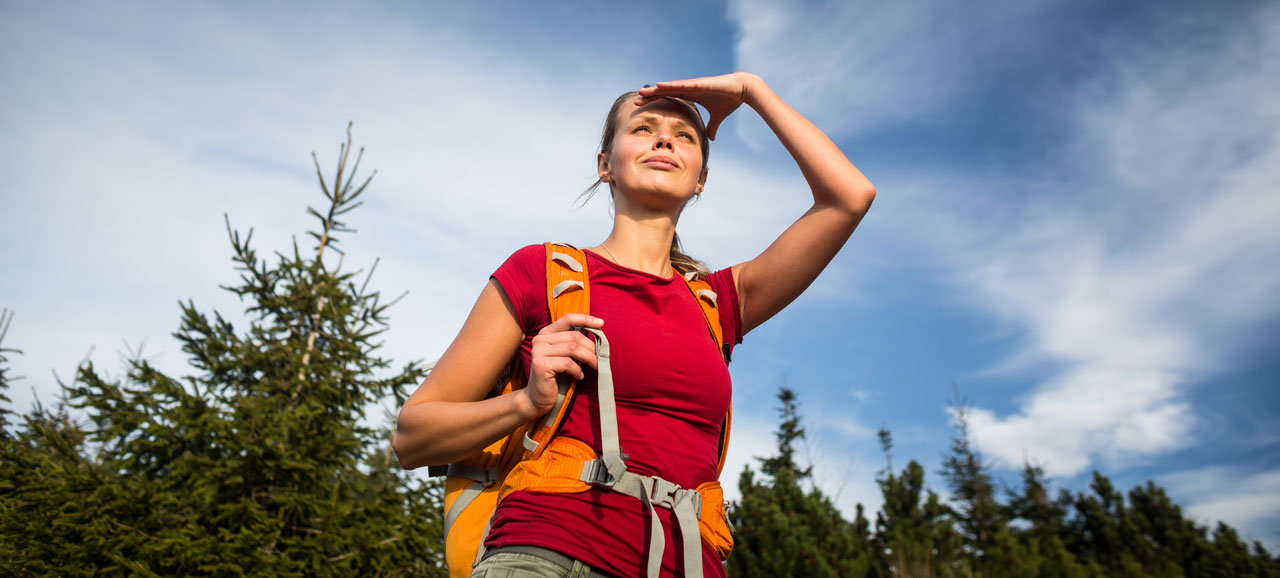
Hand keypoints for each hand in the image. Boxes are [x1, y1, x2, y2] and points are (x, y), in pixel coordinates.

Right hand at [522, 313, 602, 417]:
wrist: (537, 398)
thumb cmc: (555, 376)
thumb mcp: (565, 355)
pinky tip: (579, 376)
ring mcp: (539, 351)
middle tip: (600, 359)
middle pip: (574, 336)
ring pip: (573, 348)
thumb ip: (573, 343)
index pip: (568, 319)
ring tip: (594, 367)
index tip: (601, 323)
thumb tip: (597, 334)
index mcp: (546, 333)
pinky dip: (578, 370)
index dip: (585, 319)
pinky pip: (568, 363)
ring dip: (588, 358)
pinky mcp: (541, 365)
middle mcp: (540, 339)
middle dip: (591, 347)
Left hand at [636, 72, 761, 140]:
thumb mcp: (718, 117)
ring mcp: (692, 85)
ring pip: (669, 88)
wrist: (742, 90)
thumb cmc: (730, 100)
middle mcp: (689, 89)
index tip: (644, 107)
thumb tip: (711, 138)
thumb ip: (712, 127)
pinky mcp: (698, 84)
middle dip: (651, 97)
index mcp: (691, 96)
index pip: (669, 100)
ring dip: (655, 90)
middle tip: (636, 101)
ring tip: (642, 93)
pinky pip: (681, 85)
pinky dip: (669, 86)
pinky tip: (658, 86)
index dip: (656, 103)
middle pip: (665, 93)